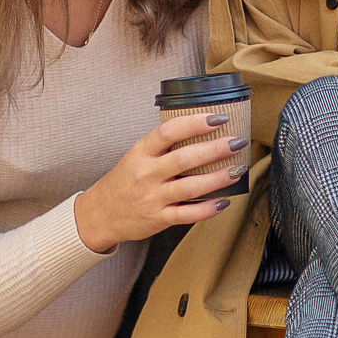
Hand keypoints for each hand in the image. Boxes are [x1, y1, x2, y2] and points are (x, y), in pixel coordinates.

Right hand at [73, 112, 245, 253]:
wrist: (100, 214)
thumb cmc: (124, 181)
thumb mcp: (136, 156)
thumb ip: (162, 145)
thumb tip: (200, 129)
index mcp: (141, 152)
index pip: (168, 131)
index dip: (195, 123)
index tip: (218, 118)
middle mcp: (146, 173)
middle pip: (184, 158)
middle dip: (215, 149)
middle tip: (236, 142)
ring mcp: (152, 197)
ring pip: (190, 187)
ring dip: (217, 178)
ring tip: (237, 170)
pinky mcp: (158, 218)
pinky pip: (187, 214)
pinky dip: (207, 209)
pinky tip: (224, 202)